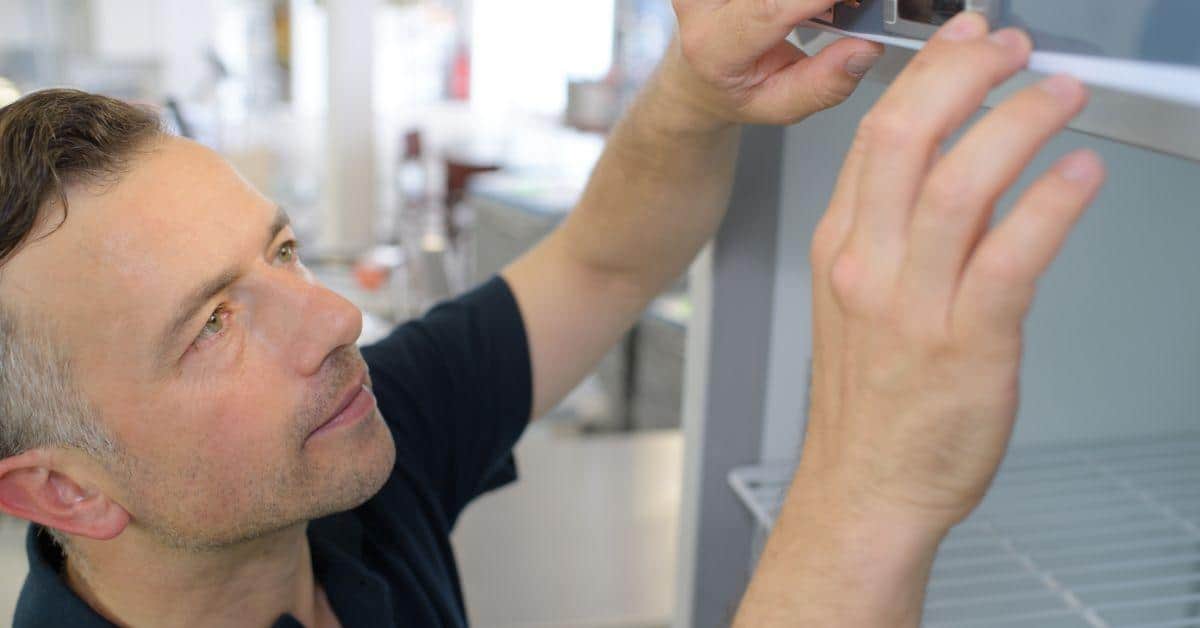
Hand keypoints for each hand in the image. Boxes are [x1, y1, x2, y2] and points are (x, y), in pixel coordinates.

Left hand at [664, 0, 883, 128]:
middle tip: (850, 4)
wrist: (700, 75)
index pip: (769, 8)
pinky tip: (802, 3)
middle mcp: (701, 2)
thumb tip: (866, 49)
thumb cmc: (735, 90)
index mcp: (713, 46)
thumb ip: (823, 84)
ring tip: (824, 7)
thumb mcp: (780, 105)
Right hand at [800, 12, 1105, 534]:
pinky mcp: (965, 346)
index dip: (925, 77)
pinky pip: (1009, 258)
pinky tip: (1078, 176)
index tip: (963, 44)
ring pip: (957, 186)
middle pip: (904, 140)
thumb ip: (904, 237)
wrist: (865, 488)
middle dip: (963, 76)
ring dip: (1015, 124)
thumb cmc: (871, 404)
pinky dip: (1049, 205)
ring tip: (1058, 96)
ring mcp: (912, 306)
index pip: (873, 138)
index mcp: (841, 250)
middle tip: (1010, 49)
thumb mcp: (862, 304)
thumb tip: (963, 176)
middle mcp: (868, 267)